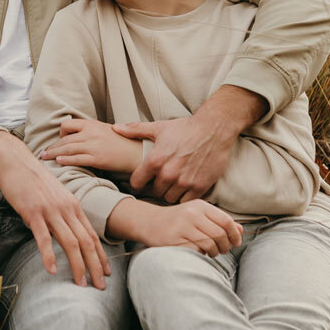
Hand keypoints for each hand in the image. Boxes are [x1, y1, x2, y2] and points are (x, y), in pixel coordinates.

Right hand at [0, 131, 111, 289]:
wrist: (15, 161)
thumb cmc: (33, 180)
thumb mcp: (55, 195)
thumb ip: (63, 213)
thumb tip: (67, 232)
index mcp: (73, 205)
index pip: (91, 235)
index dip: (100, 255)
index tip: (106, 273)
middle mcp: (66, 208)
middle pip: (86, 241)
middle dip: (95, 266)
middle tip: (100, 287)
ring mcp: (50, 210)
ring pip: (70, 242)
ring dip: (78, 265)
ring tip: (81, 284)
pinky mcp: (33, 212)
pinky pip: (43, 237)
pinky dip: (49, 255)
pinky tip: (52, 270)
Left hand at [41, 118, 141, 172]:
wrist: (137, 152)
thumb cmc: (122, 142)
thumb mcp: (104, 130)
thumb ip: (90, 131)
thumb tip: (75, 136)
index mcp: (92, 124)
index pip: (68, 125)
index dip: (60, 133)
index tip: (58, 141)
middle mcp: (91, 133)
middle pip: (65, 139)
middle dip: (52, 147)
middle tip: (43, 153)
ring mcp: (93, 146)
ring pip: (67, 149)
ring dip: (54, 154)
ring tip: (45, 158)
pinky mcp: (97, 158)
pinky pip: (77, 159)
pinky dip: (66, 160)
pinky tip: (58, 162)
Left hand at [123, 85, 265, 202]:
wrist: (214, 129)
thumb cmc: (186, 128)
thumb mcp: (159, 127)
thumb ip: (135, 130)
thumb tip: (115, 128)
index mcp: (155, 160)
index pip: (137, 183)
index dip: (138, 182)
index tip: (143, 181)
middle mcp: (168, 173)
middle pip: (154, 192)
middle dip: (156, 188)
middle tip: (161, 182)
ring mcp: (184, 181)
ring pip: (169, 199)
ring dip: (170, 193)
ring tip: (173, 185)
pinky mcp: (200, 187)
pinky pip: (186, 201)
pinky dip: (184, 197)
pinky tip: (185, 188)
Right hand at [141, 199, 242, 255]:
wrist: (150, 222)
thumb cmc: (179, 219)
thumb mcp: (199, 214)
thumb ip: (219, 220)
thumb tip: (240, 230)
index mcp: (200, 205)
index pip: (226, 221)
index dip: (234, 234)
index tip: (235, 242)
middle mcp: (191, 214)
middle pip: (219, 234)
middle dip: (225, 246)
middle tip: (223, 250)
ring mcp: (182, 227)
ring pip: (209, 244)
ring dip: (214, 252)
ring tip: (212, 252)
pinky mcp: (174, 240)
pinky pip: (196, 251)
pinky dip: (201, 255)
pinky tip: (199, 253)